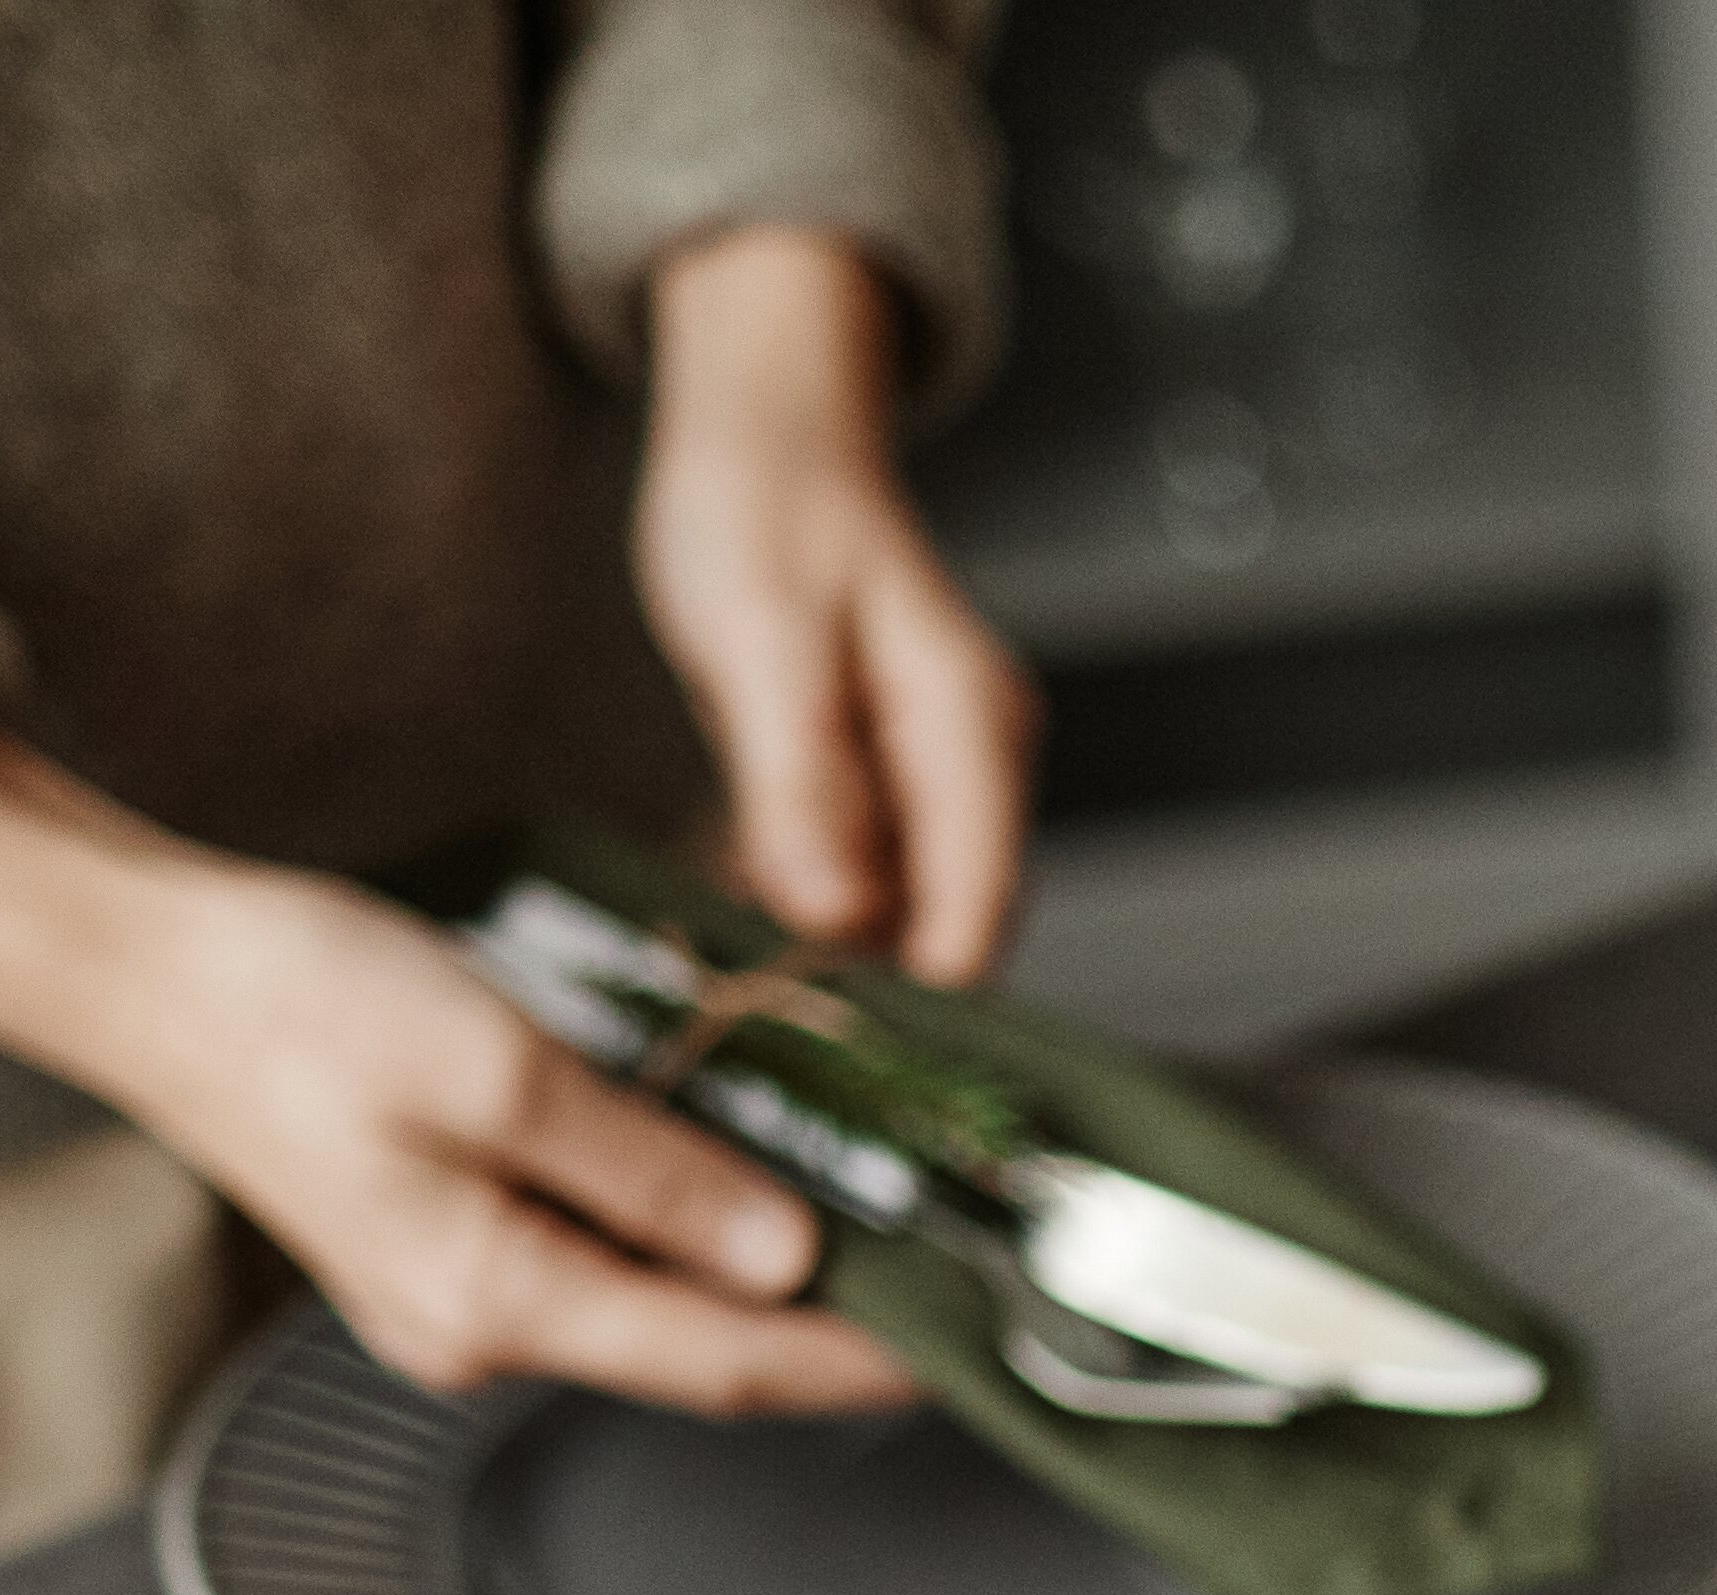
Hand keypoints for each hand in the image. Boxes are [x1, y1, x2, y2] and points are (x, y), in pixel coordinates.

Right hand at [0, 724, 910, 1411]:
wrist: (138, 965)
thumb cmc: (290, 998)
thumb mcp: (499, 1068)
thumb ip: (649, 1168)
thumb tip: (779, 1252)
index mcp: (494, 1301)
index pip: (725, 1364)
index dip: (856, 1357)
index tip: (959, 1340)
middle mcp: (478, 1328)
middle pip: (696, 1347)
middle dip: (823, 1321)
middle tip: (943, 1269)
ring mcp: (457, 1294)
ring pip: (650, 1302)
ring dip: (757, 1269)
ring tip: (872, 1216)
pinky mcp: (443, 1241)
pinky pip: (595, 1254)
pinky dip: (679, 1222)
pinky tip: (736, 1172)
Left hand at [635, 226, 1032, 985]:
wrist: (765, 437)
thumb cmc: (765, 509)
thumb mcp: (763, 640)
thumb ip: (801, 779)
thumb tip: (833, 911)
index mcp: (969, 727)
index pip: (981, 898)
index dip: (922, 983)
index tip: (839, 1037)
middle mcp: (972, 765)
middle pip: (946, 919)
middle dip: (864, 972)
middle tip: (763, 1010)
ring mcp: (931, 778)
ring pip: (896, 907)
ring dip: (821, 941)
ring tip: (735, 945)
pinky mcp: (881, 784)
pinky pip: (855, 873)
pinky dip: (799, 894)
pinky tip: (735, 888)